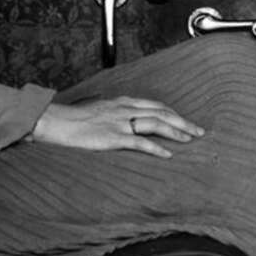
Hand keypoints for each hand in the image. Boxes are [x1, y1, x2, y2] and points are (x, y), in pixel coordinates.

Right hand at [30, 95, 204, 157]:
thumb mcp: (99, 110)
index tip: (185, 121)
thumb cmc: (74, 118)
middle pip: (162, 112)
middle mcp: (124, 109)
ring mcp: (119, 122)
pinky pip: (140, 142)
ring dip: (176, 132)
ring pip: (156, 124)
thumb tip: (125, 121)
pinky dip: (156, 148)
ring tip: (190, 140)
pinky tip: (167, 155)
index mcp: (122, 101)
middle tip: (199, 131)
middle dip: (183, 121)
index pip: (155, 105)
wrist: (56, 121)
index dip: (173, 113)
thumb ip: (114, 113)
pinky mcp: (112, 137)